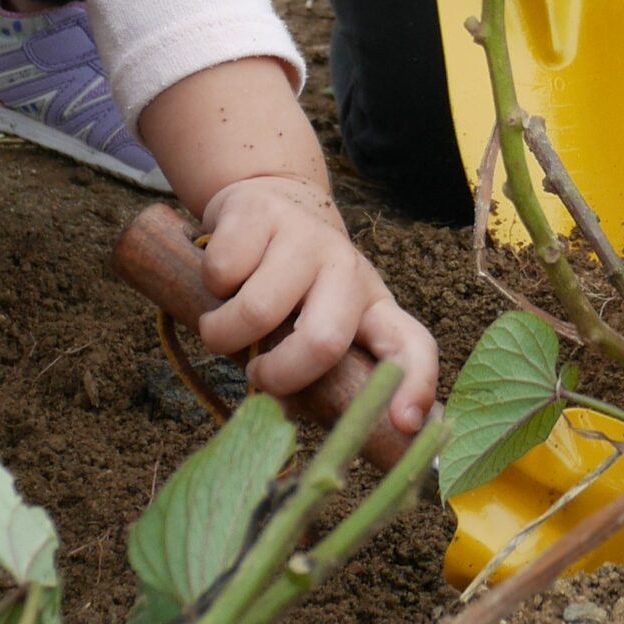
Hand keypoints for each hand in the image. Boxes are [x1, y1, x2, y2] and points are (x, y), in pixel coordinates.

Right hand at [192, 175, 438, 434]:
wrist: (265, 199)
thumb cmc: (290, 282)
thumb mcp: (316, 319)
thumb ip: (316, 366)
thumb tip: (286, 418)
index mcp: (371, 304)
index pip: (411, 345)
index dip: (415, 385)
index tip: (402, 424)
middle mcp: (346, 267)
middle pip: (323, 341)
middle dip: (278, 374)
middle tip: (255, 374)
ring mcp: (305, 235)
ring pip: (255, 311)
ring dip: (222, 332)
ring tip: (222, 325)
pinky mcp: (259, 210)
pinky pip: (221, 272)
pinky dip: (208, 286)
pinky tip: (221, 276)